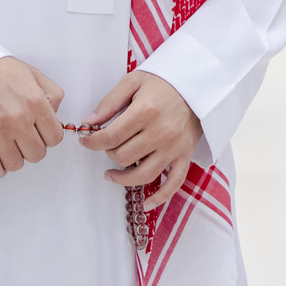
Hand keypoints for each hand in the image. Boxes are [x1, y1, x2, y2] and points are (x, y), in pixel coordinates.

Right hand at [0, 56, 64, 176]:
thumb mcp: (30, 73)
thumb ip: (51, 93)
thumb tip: (54, 113)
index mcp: (34, 102)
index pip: (54, 137)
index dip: (48, 136)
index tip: (41, 132)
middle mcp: (18, 120)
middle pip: (37, 154)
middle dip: (32, 147)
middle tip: (24, 137)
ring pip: (17, 164)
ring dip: (14, 156)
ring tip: (8, 143)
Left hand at [80, 71, 202, 211]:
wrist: (200, 85)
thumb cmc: (165, 82)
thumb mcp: (134, 81)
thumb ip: (110, 102)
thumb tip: (88, 122)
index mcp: (146, 112)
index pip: (110, 137)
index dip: (92, 142)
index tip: (85, 141)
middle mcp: (160, 133)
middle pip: (123, 157)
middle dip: (108, 152)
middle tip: (107, 145)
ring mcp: (174, 148)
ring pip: (142, 175)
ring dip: (122, 179)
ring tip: (110, 174)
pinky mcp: (185, 156)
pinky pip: (173, 184)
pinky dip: (159, 197)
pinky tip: (145, 204)